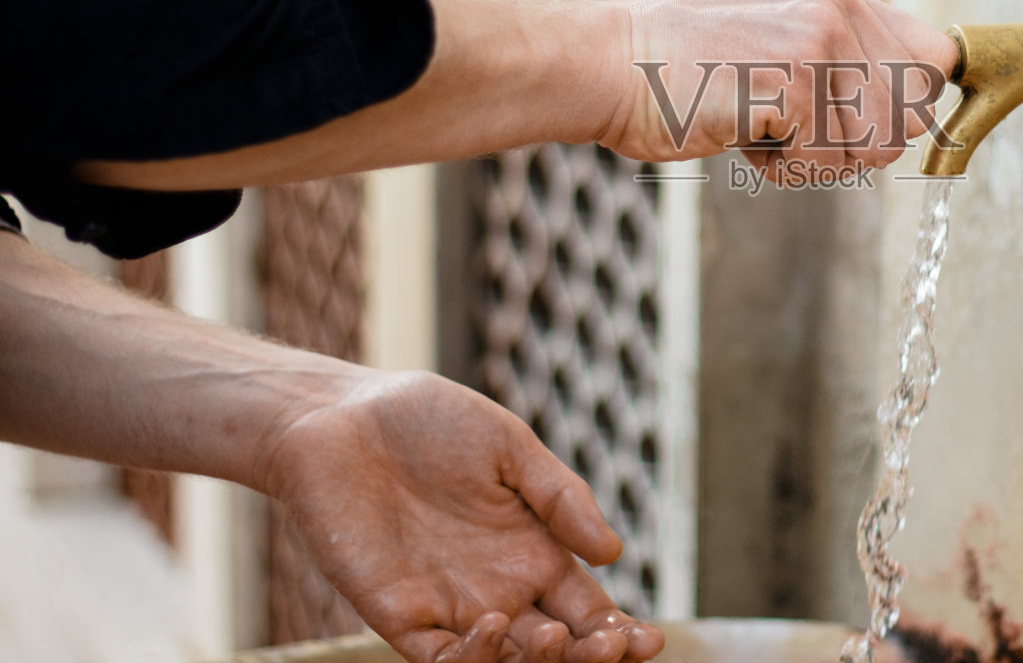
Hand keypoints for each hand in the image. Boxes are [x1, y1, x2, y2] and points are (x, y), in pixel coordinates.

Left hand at [260, 370, 663, 662]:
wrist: (341, 418)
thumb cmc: (427, 422)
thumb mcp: (509, 447)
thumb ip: (561, 497)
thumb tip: (614, 553)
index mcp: (533, 552)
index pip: (587, 610)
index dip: (618, 632)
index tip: (647, 638)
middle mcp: (498, 588)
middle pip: (556, 648)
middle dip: (592, 658)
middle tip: (612, 647)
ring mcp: (449, 606)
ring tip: (557, 637)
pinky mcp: (399, 615)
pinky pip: (442, 660)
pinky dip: (474, 658)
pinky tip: (498, 625)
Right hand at [602, 0, 958, 181]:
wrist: (609, 65)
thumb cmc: (681, 71)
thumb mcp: (772, 39)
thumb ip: (836, 56)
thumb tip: (908, 103)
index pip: (935, 55)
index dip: (915, 101)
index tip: (876, 124)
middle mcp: (836, 10)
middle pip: (911, 113)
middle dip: (858, 142)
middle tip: (795, 129)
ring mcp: (819, 43)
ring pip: (875, 145)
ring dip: (819, 158)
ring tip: (762, 128)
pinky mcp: (795, 84)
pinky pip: (825, 161)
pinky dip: (783, 169)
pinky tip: (742, 136)